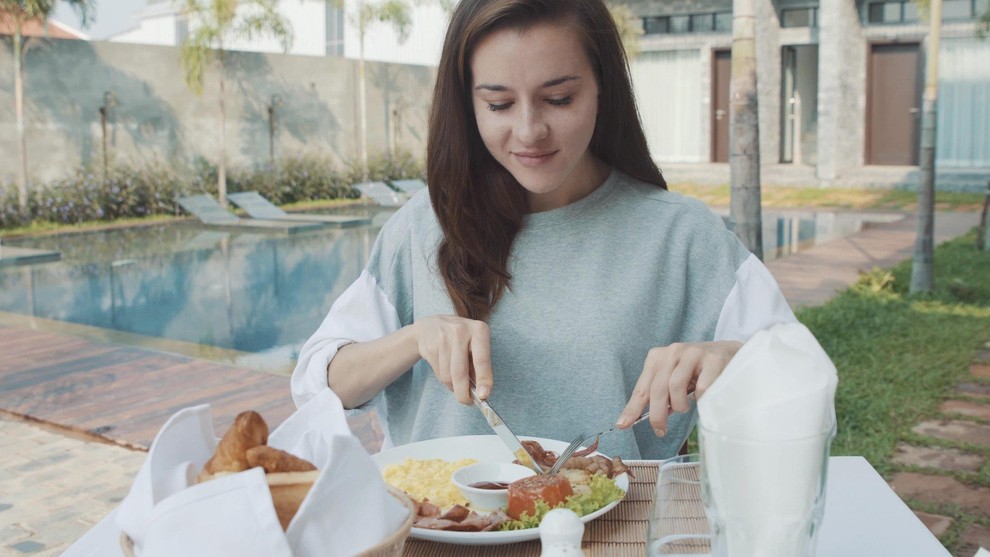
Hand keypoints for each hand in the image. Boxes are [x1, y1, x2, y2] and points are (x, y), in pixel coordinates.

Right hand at [413, 315, 493, 404]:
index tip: (484, 395)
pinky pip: (438, 373)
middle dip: (463, 392)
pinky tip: (445, 371)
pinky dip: (444, 379)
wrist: (430, 326)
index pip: (482, 360)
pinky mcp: (430, 346)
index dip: (483, 379)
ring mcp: (443, 337)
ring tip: (456, 382)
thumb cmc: (460, 339)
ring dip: (452, 386)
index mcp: (479, 330)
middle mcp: (461, 331)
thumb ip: (479, 366)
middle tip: (466, 402)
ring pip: (448, 376)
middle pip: (460, 372)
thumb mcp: (475, 346)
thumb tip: (482, 392)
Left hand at [617, 341, 741, 436]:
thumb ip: (662, 396)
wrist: (730, 354)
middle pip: (657, 388)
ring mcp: (693, 353)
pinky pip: (701, 387)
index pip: (642, 387)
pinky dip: (700, 399)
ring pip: (675, 386)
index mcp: (658, 357)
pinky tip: (703, 399)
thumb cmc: (698, 372)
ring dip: (680, 405)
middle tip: (660, 430)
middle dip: (657, 414)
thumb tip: (653, 418)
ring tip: (685, 407)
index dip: (632, 408)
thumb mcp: (674, 380)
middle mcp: (673, 352)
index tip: (622, 424)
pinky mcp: (712, 359)